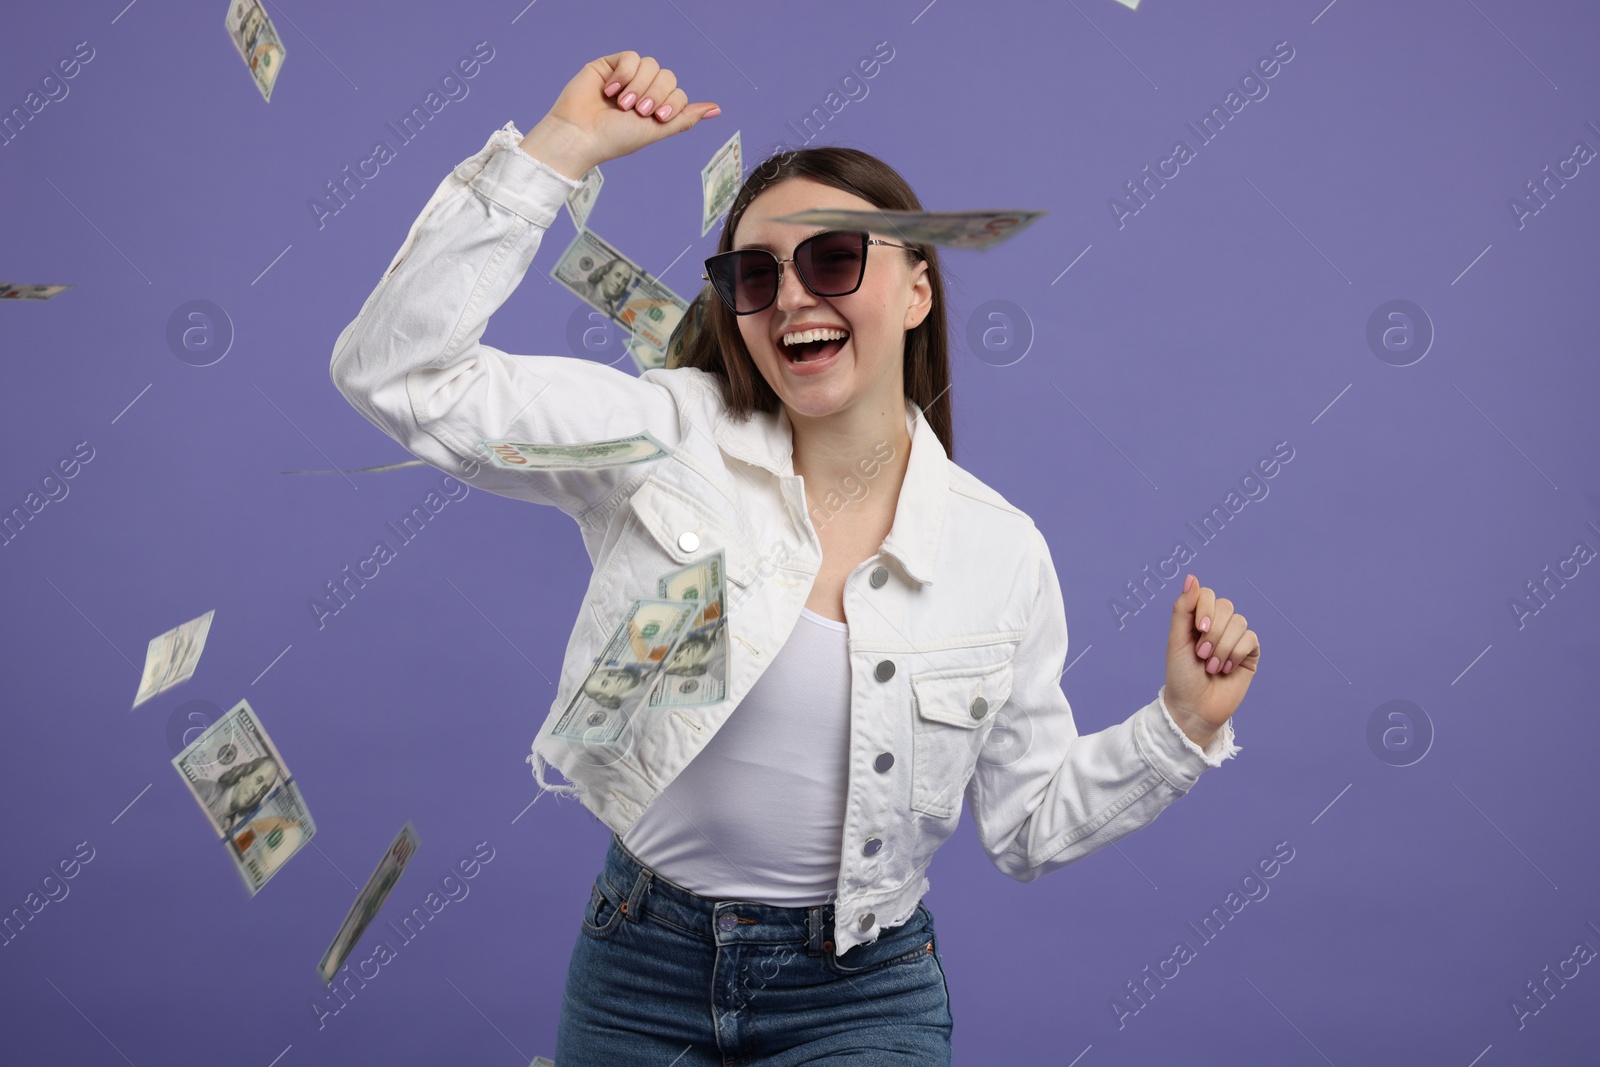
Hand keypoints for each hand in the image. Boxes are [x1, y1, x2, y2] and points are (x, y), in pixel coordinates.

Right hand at [523, 50, 720, 176]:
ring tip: (621, 103)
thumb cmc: (615, 139)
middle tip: (637, 111)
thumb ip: (684, 118)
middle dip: (656, 94)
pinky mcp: (609, 66)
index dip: (671, 103)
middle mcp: (643, 92)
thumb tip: (716, 109)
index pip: (678, 93)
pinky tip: (610, 89)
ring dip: (639, 86)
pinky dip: (624, 73)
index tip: (655, 117)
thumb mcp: (656, 131)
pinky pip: (631, 57)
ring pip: (651, 65)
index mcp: (655, 109)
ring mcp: (626, 78)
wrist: (581, 134)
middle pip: (668, 76)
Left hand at [1164, 574, 1259, 744]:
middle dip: (1212, 633)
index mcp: (1197, 619)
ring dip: (1222, 647)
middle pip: (1225, 607)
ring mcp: (1235, 639)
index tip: (1198, 630)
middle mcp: (1218, 625)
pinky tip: (1226, 669)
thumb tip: (1191, 577)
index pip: (1208, 594)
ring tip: (1211, 666)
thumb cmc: (1181, 676)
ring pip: (1239, 623)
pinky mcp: (1250, 654)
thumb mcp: (1176, 640)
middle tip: (1201, 655)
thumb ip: (1183, 609)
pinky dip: (1236, 654)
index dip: (1205, 608)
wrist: (1193, 708)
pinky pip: (1250, 639)